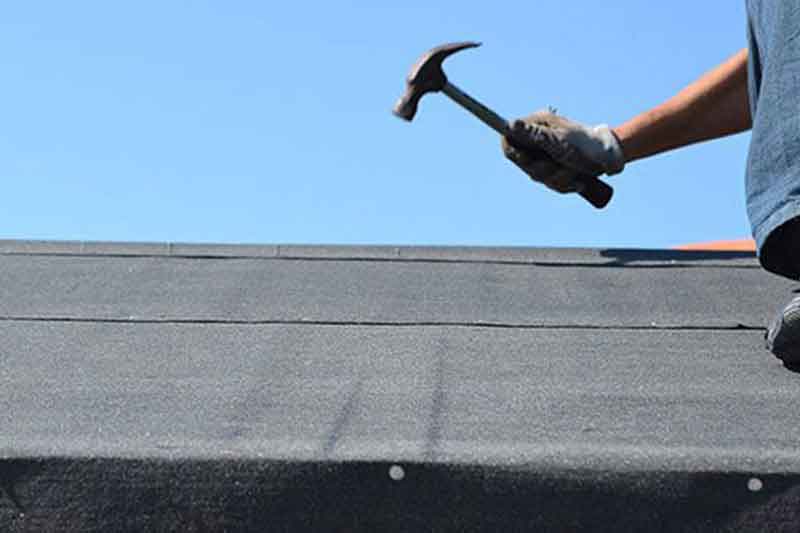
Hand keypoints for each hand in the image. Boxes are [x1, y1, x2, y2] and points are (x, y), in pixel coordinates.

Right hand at [501, 110, 625, 192]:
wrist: (612, 156)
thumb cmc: (586, 143)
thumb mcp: (559, 140)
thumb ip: (533, 135)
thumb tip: (509, 125)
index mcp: (535, 127)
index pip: (509, 142)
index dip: (513, 153)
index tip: (526, 160)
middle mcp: (538, 141)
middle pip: (523, 164)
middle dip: (543, 170)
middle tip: (562, 165)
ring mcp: (546, 156)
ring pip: (538, 176)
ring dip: (557, 179)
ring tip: (575, 172)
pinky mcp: (556, 170)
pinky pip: (551, 184)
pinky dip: (565, 185)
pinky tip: (579, 182)